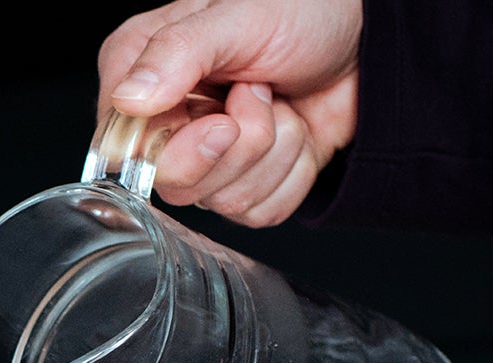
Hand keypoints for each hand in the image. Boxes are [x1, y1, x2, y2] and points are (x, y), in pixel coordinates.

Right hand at [96, 0, 361, 226]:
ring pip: (225, 202)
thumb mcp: (237, 14)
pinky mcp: (246, 182)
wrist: (368, 34)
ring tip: (281, 101)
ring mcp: (205, 158)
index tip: (221, 121)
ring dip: (274, 151)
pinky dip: (293, 173)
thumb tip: (129, 98)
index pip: (124, 150)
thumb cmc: (302, 7)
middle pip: (177, 185)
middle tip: (260, 94)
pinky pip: (259, 212)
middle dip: (240, 145)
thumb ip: (176, 52)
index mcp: (138, 76)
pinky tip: (295, 129)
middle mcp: (165, 122)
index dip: (176, 150)